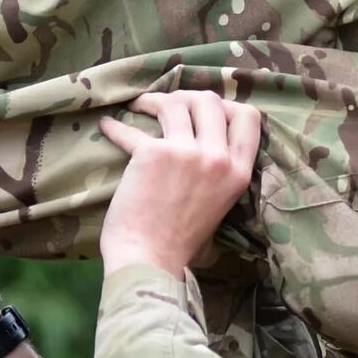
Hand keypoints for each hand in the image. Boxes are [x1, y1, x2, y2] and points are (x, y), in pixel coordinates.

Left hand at [98, 91, 262, 275]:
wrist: (151, 260)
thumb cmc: (182, 241)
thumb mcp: (221, 204)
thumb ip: (222, 171)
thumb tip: (206, 140)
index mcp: (239, 172)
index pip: (249, 117)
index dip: (227, 105)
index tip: (205, 111)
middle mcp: (218, 158)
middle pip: (210, 100)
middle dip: (187, 97)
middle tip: (168, 106)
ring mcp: (187, 153)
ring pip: (176, 102)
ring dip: (155, 101)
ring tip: (140, 107)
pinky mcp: (152, 154)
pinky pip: (132, 129)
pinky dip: (115, 127)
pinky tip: (107, 128)